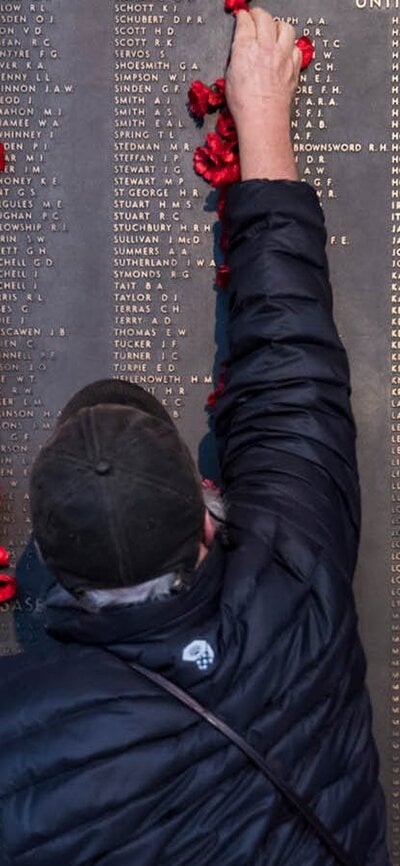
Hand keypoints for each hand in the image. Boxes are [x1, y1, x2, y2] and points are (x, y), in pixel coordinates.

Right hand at [226, 9, 301, 180]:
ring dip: (278, 26)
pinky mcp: (293, 68)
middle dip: (258, 15)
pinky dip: (291, 46)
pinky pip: (296, 48)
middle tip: (255, 18)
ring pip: (285, 27)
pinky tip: (285, 51)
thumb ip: (238, 57)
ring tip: (273, 30)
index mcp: (246, 47)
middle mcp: (266, 47)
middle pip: (265, 18)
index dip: (243, 17)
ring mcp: (283, 56)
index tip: (243, 18)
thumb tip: (241, 51)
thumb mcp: (230, 76)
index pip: (245, 21)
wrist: (262, 120)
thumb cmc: (244, 105)